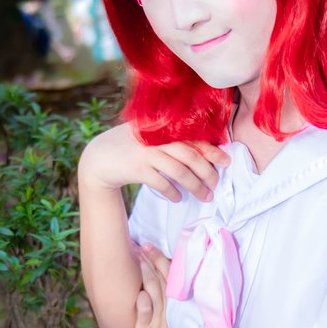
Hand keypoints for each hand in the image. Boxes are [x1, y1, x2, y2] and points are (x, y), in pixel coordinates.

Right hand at [78, 122, 229, 202]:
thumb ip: (172, 138)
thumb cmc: (131, 147)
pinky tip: (178, 198)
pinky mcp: (137, 169)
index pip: (194, 139)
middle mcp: (158, 139)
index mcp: (164, 129)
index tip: (227, 162)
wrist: (99, 157)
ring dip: (195, 186)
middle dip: (208, 173)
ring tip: (204, 196)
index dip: (213, 151)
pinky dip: (173, 193)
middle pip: (191, 156)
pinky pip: (162, 183)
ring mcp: (147, 153)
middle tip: (216, 185)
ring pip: (180, 172)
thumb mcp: (150, 136)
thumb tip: (205, 149)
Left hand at [135, 244, 177, 327]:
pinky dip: (143, 303)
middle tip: (143, 244)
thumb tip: (158, 295)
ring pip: (154, 291)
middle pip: (163, 279)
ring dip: (146, 274)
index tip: (152, 248)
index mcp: (178, 308)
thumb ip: (171, 311)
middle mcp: (170, 310)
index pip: (171, 279)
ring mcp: (159, 320)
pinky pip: (146, 315)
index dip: (162, 262)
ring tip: (137, 257)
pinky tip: (140, 292)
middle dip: (153, 260)